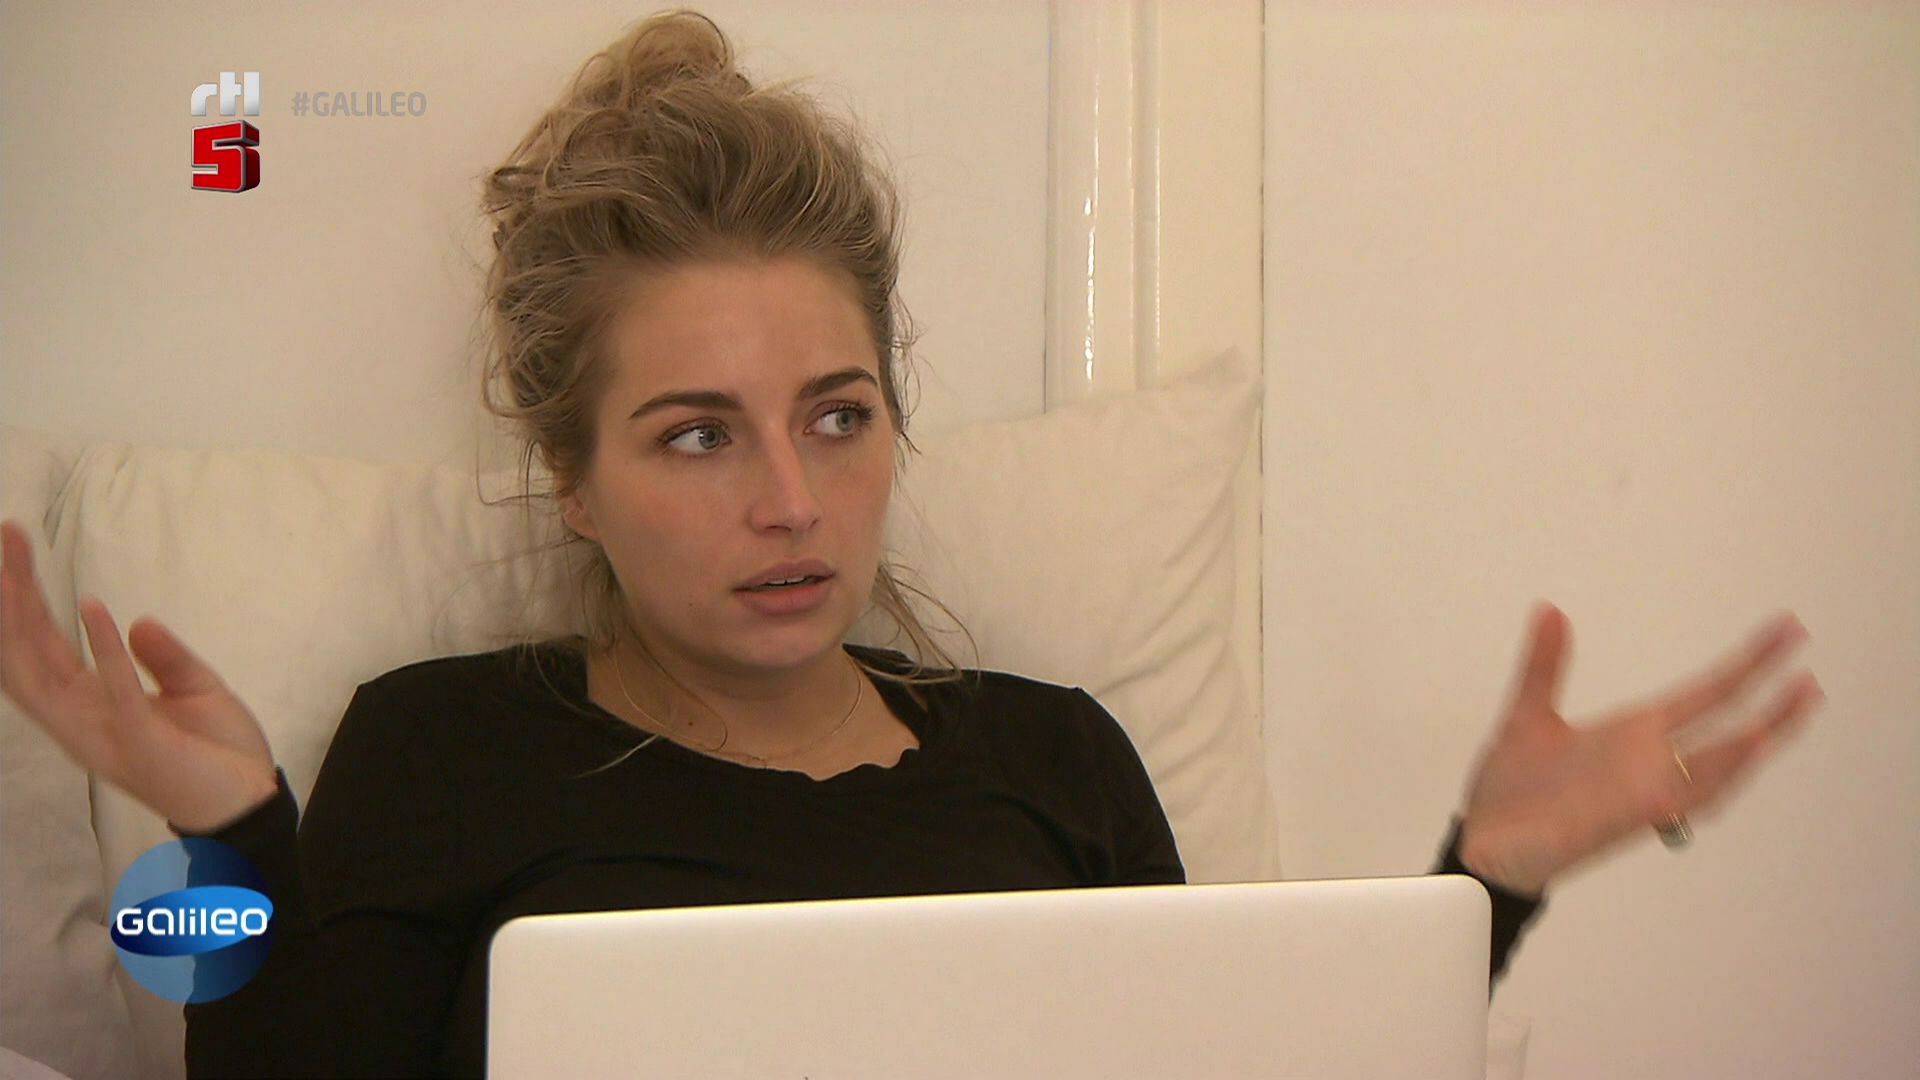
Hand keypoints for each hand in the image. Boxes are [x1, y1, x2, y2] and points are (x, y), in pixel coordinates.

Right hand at [0, 518, 279, 833]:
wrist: (250, 805)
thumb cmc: (217, 753)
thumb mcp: (194, 689)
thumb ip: (162, 657)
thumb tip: (135, 620)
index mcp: (91, 705)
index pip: (42, 646)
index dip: (24, 599)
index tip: (15, 547)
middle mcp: (81, 720)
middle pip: (27, 653)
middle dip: (11, 597)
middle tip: (5, 537)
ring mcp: (103, 733)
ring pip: (44, 675)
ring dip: (29, 619)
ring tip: (16, 571)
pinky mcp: (139, 743)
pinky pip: (115, 690)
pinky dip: (103, 649)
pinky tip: (94, 607)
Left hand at [1455, 602, 1823, 896]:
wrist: (1483, 845)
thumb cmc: (1510, 794)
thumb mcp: (1529, 715)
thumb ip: (1545, 665)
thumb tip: (1550, 610)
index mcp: (1632, 734)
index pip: (1705, 694)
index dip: (1746, 664)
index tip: (1785, 632)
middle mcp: (1647, 761)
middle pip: (1726, 727)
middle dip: (1770, 700)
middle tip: (1810, 667)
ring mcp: (1643, 790)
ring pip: (1718, 766)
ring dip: (1757, 737)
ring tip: (1797, 702)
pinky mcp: (1626, 816)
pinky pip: (1683, 797)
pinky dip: (1714, 774)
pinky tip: (1743, 750)